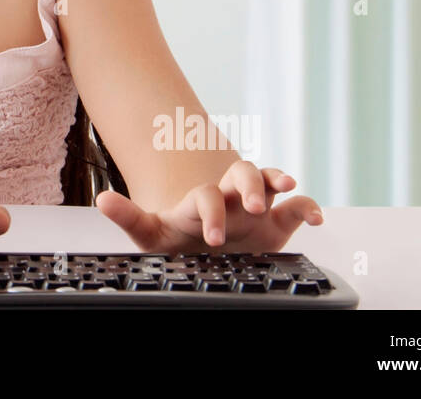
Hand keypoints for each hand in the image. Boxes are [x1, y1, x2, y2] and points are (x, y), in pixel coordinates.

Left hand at [95, 160, 323, 253]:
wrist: (197, 247)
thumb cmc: (176, 238)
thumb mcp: (149, 232)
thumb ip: (128, 216)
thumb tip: (101, 199)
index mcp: (202, 202)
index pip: (207, 196)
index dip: (211, 210)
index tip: (213, 237)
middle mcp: (230, 198)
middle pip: (242, 173)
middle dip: (249, 184)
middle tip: (251, 206)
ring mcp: (255, 206)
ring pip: (268, 179)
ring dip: (276, 180)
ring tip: (286, 186)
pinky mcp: (277, 222)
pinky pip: (298, 207)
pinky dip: (310, 206)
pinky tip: (318, 218)